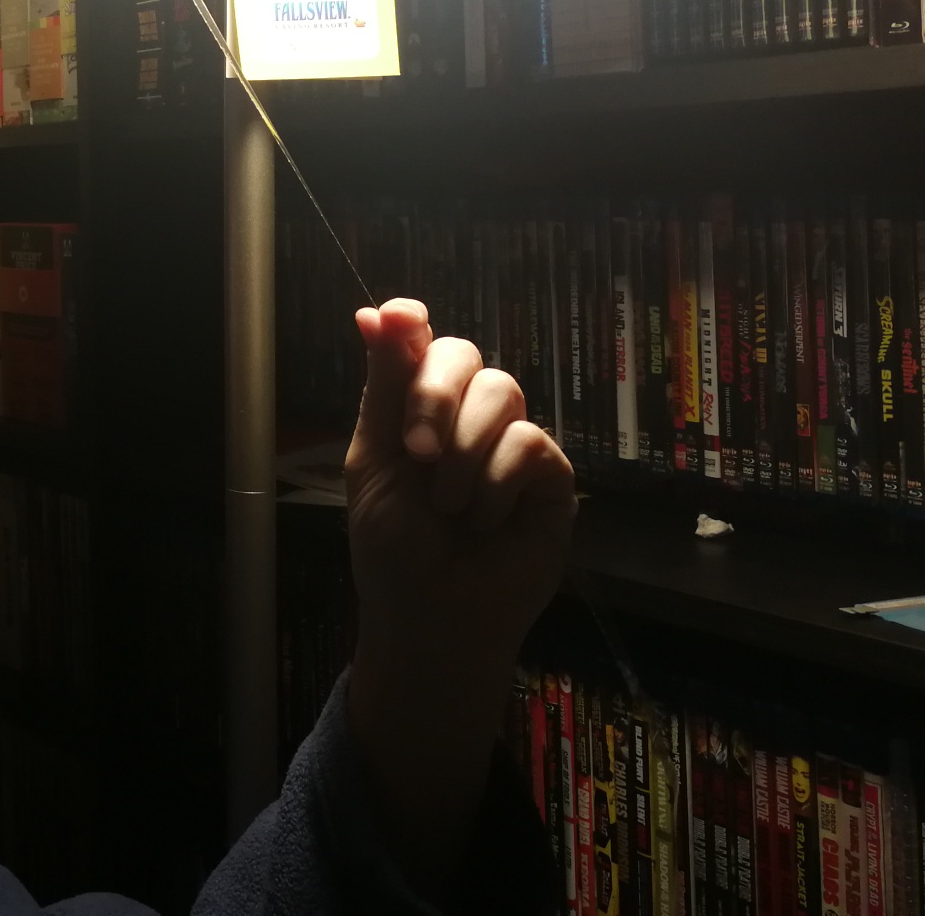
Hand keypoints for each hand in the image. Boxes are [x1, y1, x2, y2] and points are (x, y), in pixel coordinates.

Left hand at [343, 299, 575, 677]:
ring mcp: (511, 441)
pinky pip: (529, 443)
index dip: (411, 323)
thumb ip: (384, 386)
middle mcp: (466, 414)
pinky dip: (495, 483)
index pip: (422, 340)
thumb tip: (373, 312)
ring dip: (462, 452)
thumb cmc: (395, 543)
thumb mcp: (375, 459)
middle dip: (434, 394)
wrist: (431, 614)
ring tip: (447, 505)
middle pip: (463, 354)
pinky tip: (483, 520)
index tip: (400, 318)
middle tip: (416, 450)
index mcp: (416, 405)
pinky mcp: (551, 476)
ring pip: (500, 391)